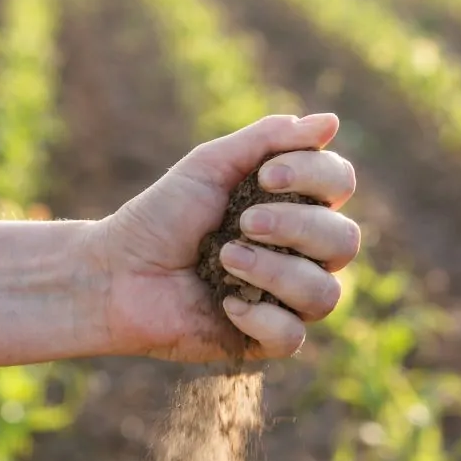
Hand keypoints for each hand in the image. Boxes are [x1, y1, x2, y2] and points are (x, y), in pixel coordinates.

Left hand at [85, 113, 359, 360]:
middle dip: (296, 226)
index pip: (340, 185)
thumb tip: (330, 121)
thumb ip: (267, 141)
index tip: (265, 176)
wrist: (116, 271)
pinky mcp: (265, 339)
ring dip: (276, 271)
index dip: (316, 176)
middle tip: (243, 222)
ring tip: (226, 258)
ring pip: (325, 293)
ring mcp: (286, 299)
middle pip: (345, 241)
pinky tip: (227, 304)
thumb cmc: (161, 216)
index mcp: (293, 205)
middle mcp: (300, 253)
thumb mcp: (210, 166)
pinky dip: (262, 318)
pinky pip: (294, 336)